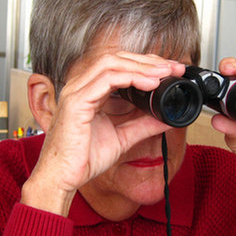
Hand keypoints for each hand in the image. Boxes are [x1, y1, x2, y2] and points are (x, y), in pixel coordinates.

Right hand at [22, 51, 184, 215]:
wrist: (62, 178)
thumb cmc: (82, 159)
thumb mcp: (122, 138)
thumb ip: (142, 125)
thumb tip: (165, 118)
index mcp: (89, 91)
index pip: (119, 65)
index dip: (145, 64)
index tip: (169, 70)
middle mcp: (81, 86)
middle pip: (116, 58)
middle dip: (147, 60)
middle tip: (172, 67)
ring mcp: (77, 91)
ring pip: (111, 63)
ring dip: (141, 66)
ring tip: (163, 73)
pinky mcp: (77, 101)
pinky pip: (106, 79)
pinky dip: (130, 77)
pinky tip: (149, 83)